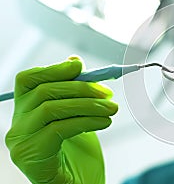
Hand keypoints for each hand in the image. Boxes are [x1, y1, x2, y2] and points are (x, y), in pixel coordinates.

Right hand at [5, 57, 117, 183]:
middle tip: (107, 94)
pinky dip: (86, 121)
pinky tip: (104, 122)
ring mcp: (21, 140)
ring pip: (52, 108)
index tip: (80, 66)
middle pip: (44, 91)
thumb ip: (74, 93)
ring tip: (111, 109)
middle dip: (82, 88)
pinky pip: (59, 128)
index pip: (28, 80)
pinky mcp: (30, 154)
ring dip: (88, 105)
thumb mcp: (77, 118)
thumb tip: (75, 62)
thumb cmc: (77, 156)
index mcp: (26, 111)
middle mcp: (18, 124)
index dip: (54, 68)